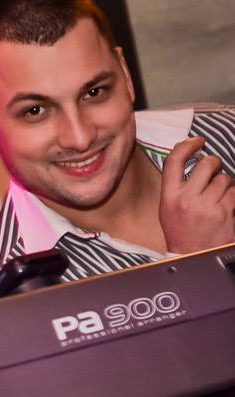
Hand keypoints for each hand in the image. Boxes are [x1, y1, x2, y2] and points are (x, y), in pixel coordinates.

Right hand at [159, 136, 234, 252]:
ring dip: (224, 183)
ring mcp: (207, 206)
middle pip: (206, 165)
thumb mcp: (167, 207)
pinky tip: (225, 205)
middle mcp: (187, 199)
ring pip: (224, 179)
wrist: (191, 255)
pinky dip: (232, 196)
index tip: (198, 141)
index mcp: (169, 196)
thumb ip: (177, 186)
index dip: (187, 145)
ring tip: (217, 195)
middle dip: (213, 163)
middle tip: (213, 169)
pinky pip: (234, 193)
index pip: (174, 161)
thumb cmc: (179, 230)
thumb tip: (193, 161)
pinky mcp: (225, 212)